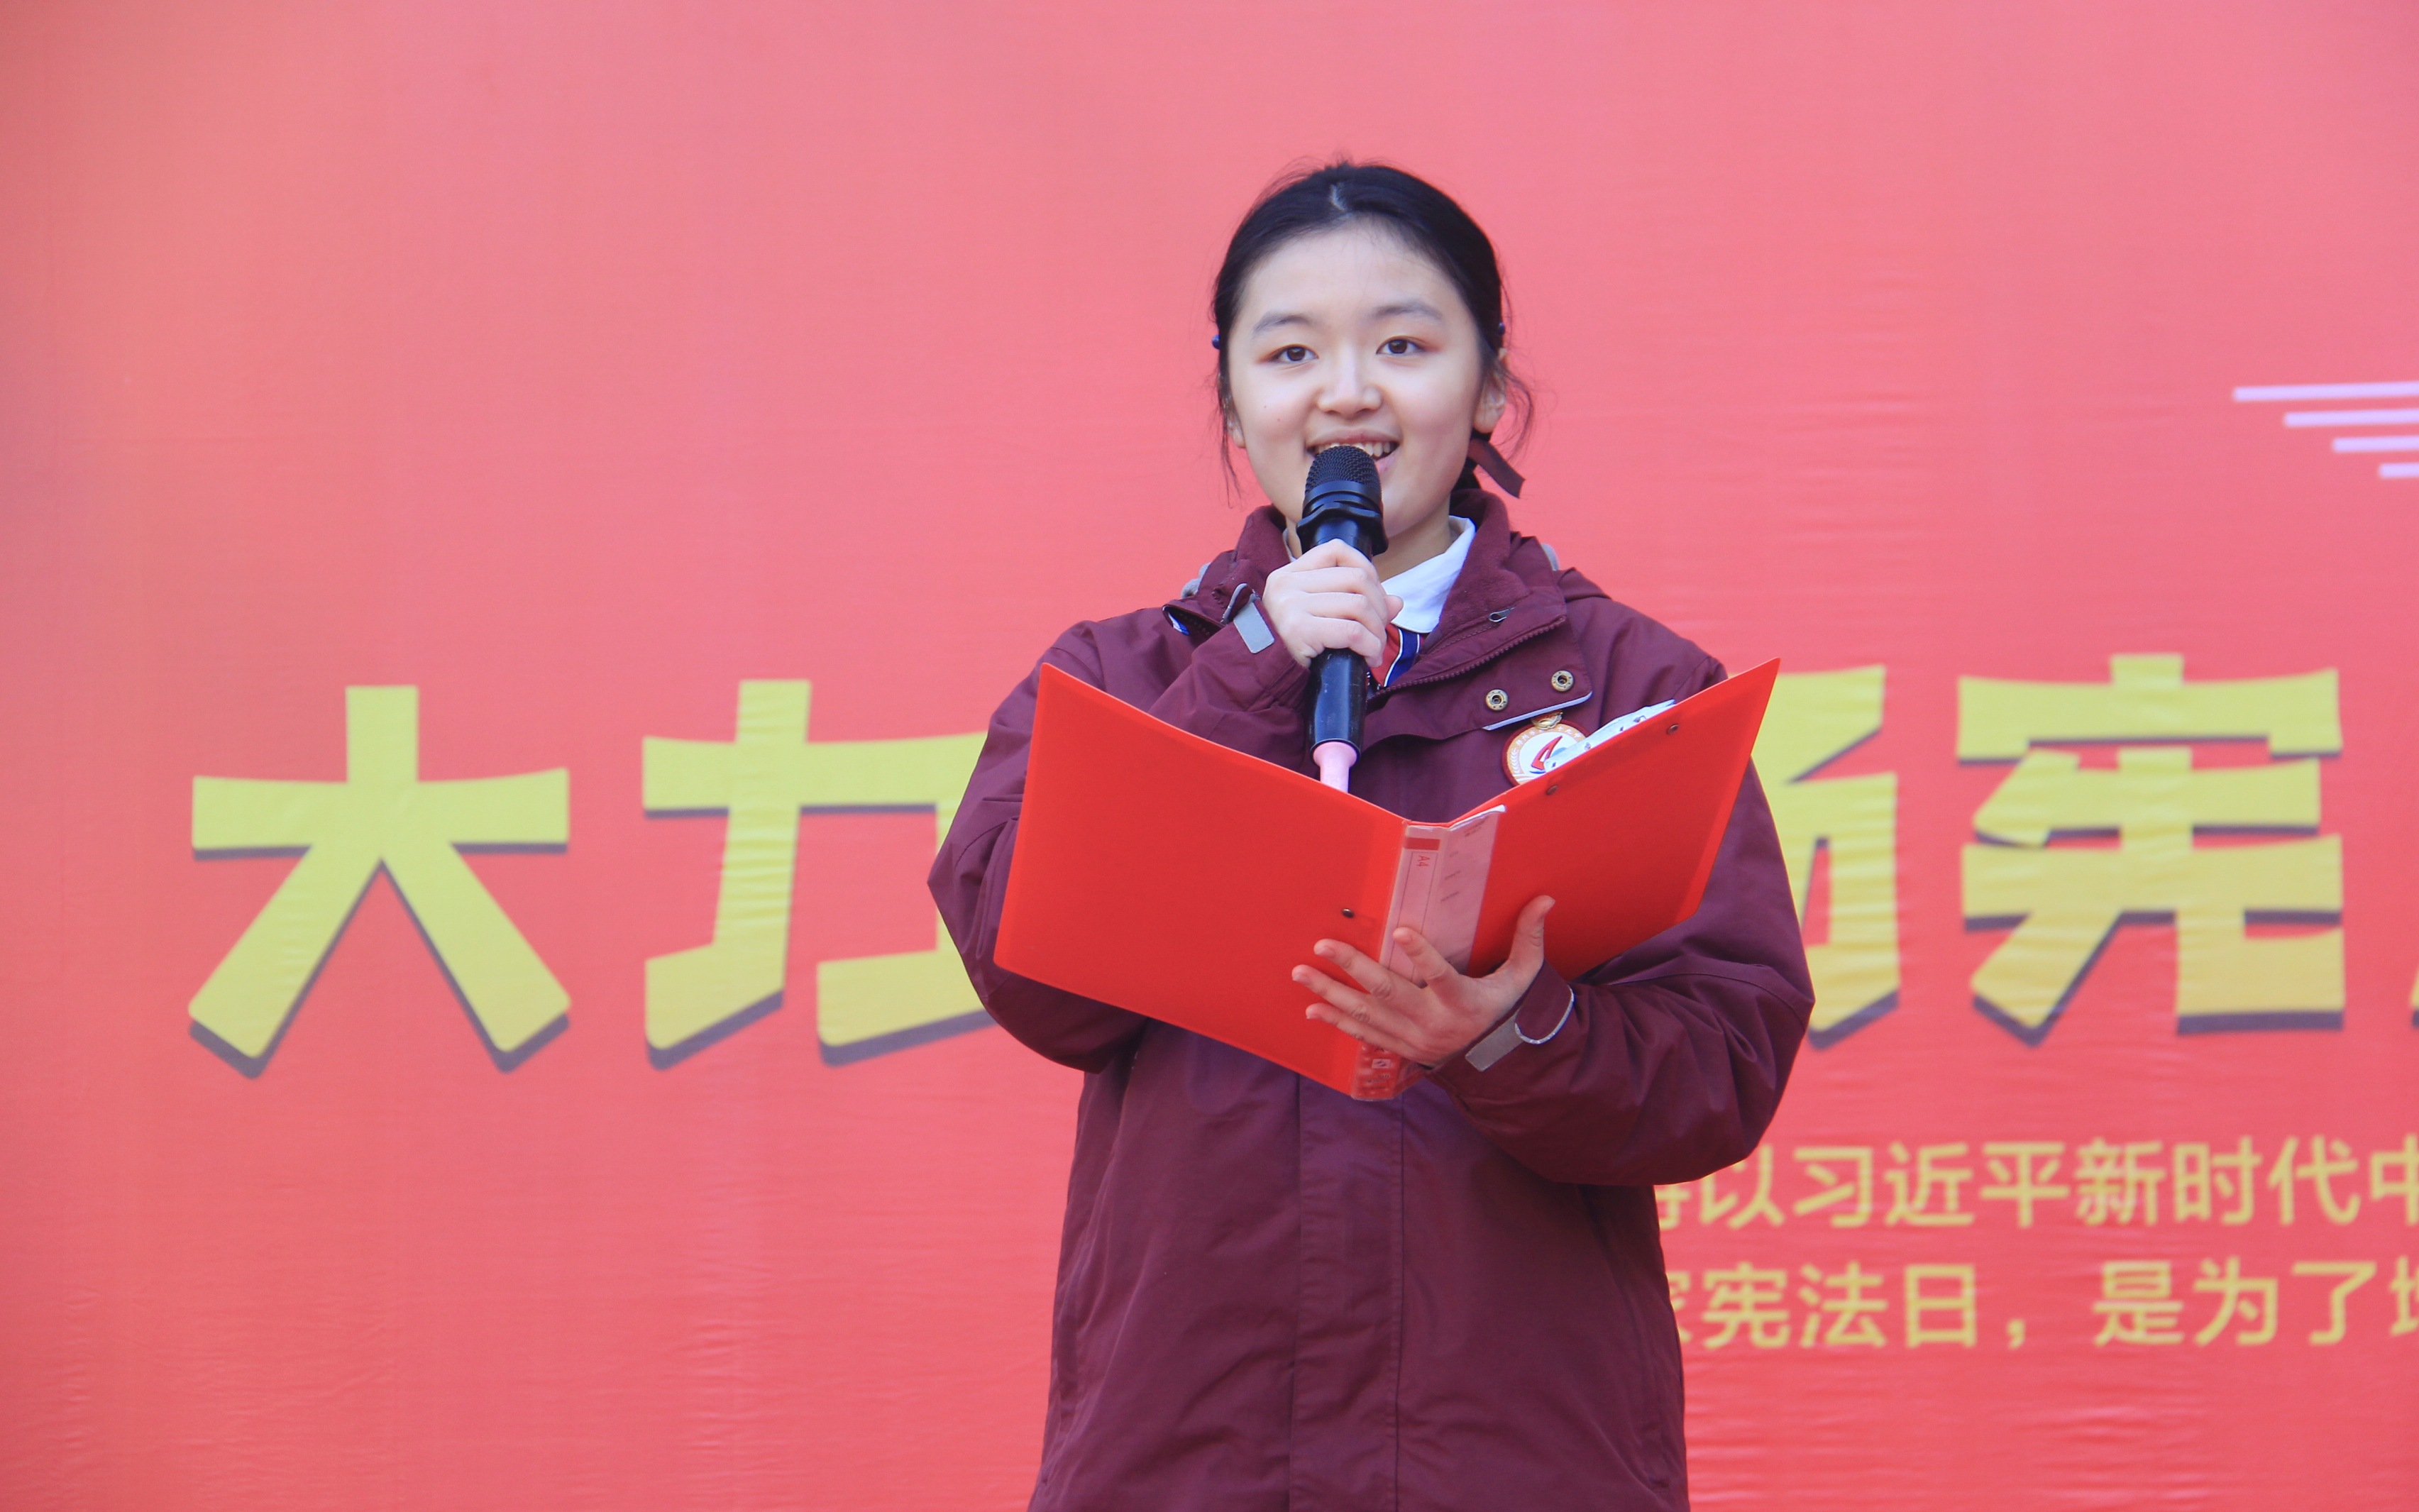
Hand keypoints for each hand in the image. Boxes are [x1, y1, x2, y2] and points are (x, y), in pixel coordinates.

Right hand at [1258, 539, 1402, 670]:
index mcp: (1290, 573)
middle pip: (1356, 578)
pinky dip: (1371, 646)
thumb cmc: (1295, 647)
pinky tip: (1368, 657)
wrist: (1266, 679)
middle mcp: (1287, 583)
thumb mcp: (1322, 616)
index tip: (1373, 596)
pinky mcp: (1299, 630)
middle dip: (1379, 606)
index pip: (1337, 550)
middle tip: (1379, 630)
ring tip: (1374, 648)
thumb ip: (1357, 602)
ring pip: (1359, 605)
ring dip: (1377, 631)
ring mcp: (1291, 605)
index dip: (1366, 568)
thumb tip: (1397, 601)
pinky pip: (1353, 632)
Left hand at [1294, 896, 1556, 1066]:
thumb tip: (1546, 899)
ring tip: (1302, 973)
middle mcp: (1434, 1022)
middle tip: (1325, 945)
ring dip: (1331, 993)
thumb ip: (1529, 940)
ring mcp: (1413, 1038)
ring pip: (1367, 1014)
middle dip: (1354, 969)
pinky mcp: (1400, 1048)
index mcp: (1464, 1002)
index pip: (1443, 976)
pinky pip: (1364, 1035)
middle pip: (1389, 993)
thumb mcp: (1523, 978)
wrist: (1496, 1063)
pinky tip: (1312, 1007)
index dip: (1423, 956)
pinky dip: (1337, 1021)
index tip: (1401, 932)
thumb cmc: (1505, 1009)